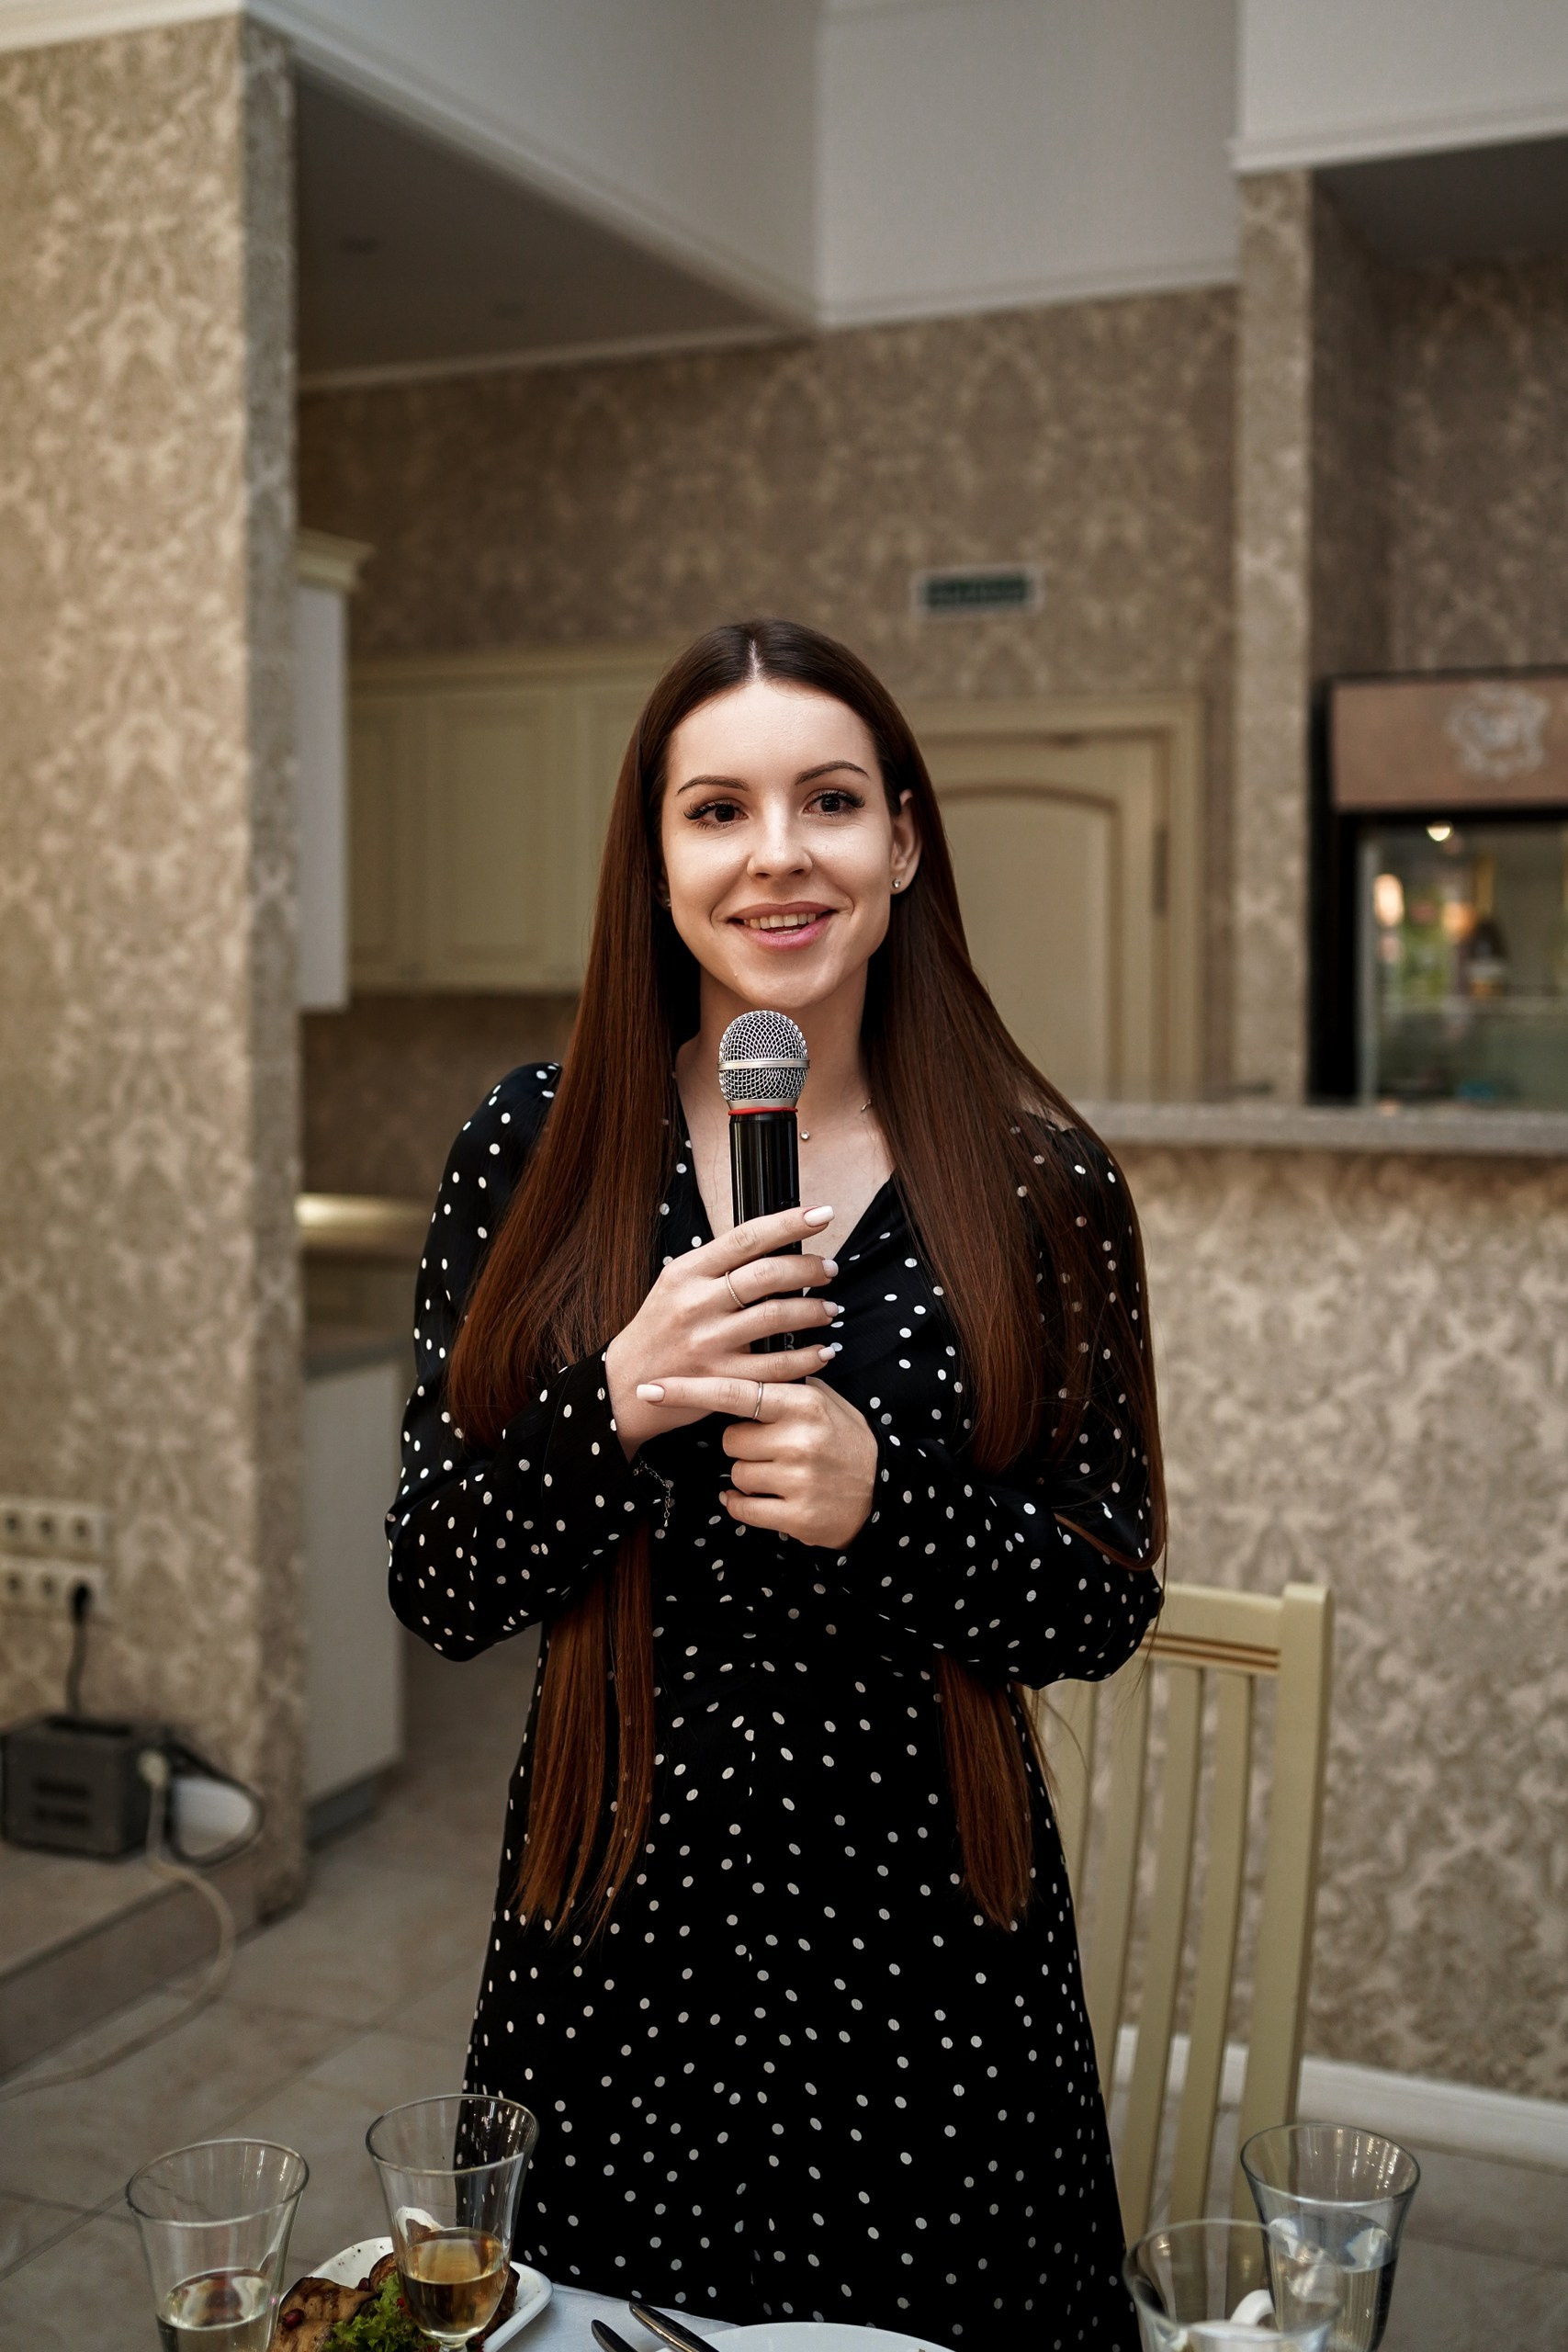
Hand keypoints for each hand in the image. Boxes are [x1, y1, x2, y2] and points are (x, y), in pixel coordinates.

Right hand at [604, 1204, 840, 1459]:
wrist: (624, 1383)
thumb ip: (718, 1265)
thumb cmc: (659, 1328)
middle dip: (808, 1269)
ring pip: (775, 1317)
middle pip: (766, 1275)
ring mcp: (708, 1342)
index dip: (789, 1223)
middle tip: (829, 1269)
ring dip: (812, 1311)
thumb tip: (773, 1242)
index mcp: (688, 1272)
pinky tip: (822, 1351)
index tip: (821, 1214)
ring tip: (829, 1309)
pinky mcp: (719, 1379)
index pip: (746, 1238)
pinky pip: (774, 1366)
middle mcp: (696, 1303)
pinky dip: (806, 1358)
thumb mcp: (676, 1284)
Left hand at [633, 1374, 877, 1549]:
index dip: (688, 1391)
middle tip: (775, 1448)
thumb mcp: (824, 1400)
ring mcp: (798, 1478)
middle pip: (730, 1439)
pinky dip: (744, 1505)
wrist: (885, 1492)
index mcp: (803, 1402)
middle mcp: (800, 1438)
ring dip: (750, 1476)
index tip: (648, 1389)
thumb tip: (744, 1350)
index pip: (733, 1391)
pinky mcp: (796, 1515)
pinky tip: (769, 1498)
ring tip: (784, 1474)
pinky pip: (742, 1507)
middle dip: (744, 1445)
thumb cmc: (844, 1439)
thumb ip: (785, 1379)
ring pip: (735, 1474)